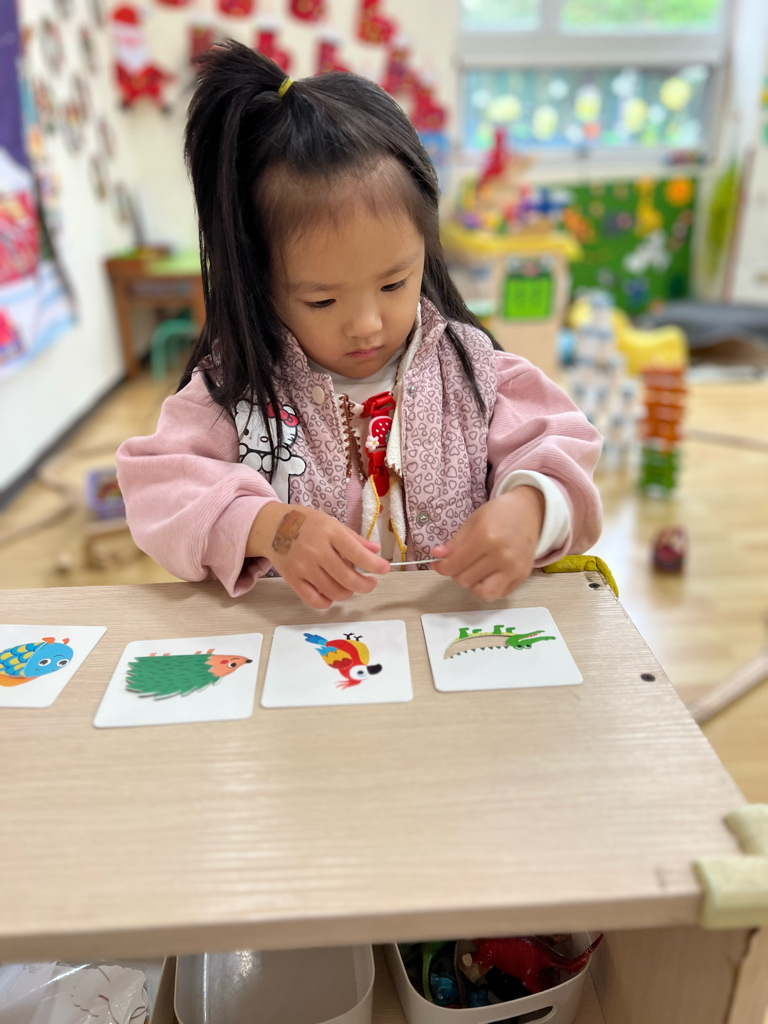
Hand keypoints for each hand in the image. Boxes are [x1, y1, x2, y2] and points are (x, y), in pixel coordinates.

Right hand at [247, 503, 389, 608]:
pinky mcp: (293, 580)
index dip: (375, 565)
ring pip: (333, 591)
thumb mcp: (331, 523)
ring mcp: (303, 567)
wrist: (272, 527)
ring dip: (348, 593)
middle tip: (370, 583)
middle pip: (347, 578)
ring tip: (350, 586)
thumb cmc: (306, 523)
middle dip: (365, 585)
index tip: (384, 569)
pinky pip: (313, 600)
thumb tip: (375, 551)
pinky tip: (332, 594)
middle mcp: (316, 551)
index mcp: (329, 533)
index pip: (357, 554)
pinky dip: (327, 602)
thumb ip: (354, 539)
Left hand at [432, 486, 544, 600]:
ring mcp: (514, 568)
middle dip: (456, 573)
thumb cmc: (499, 513)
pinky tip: (489, 573)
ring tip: (474, 571)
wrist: (529, 512)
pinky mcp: (523, 576)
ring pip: (484, 593)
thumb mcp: (473, 521)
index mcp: (486, 538)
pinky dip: (490, 587)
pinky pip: (500, 593)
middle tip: (459, 563)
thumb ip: (455, 542)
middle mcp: (502, 556)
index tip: (438, 565)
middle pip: (466, 580)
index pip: (455, 564)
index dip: (442, 567)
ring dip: (473, 585)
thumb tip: (437, 557)